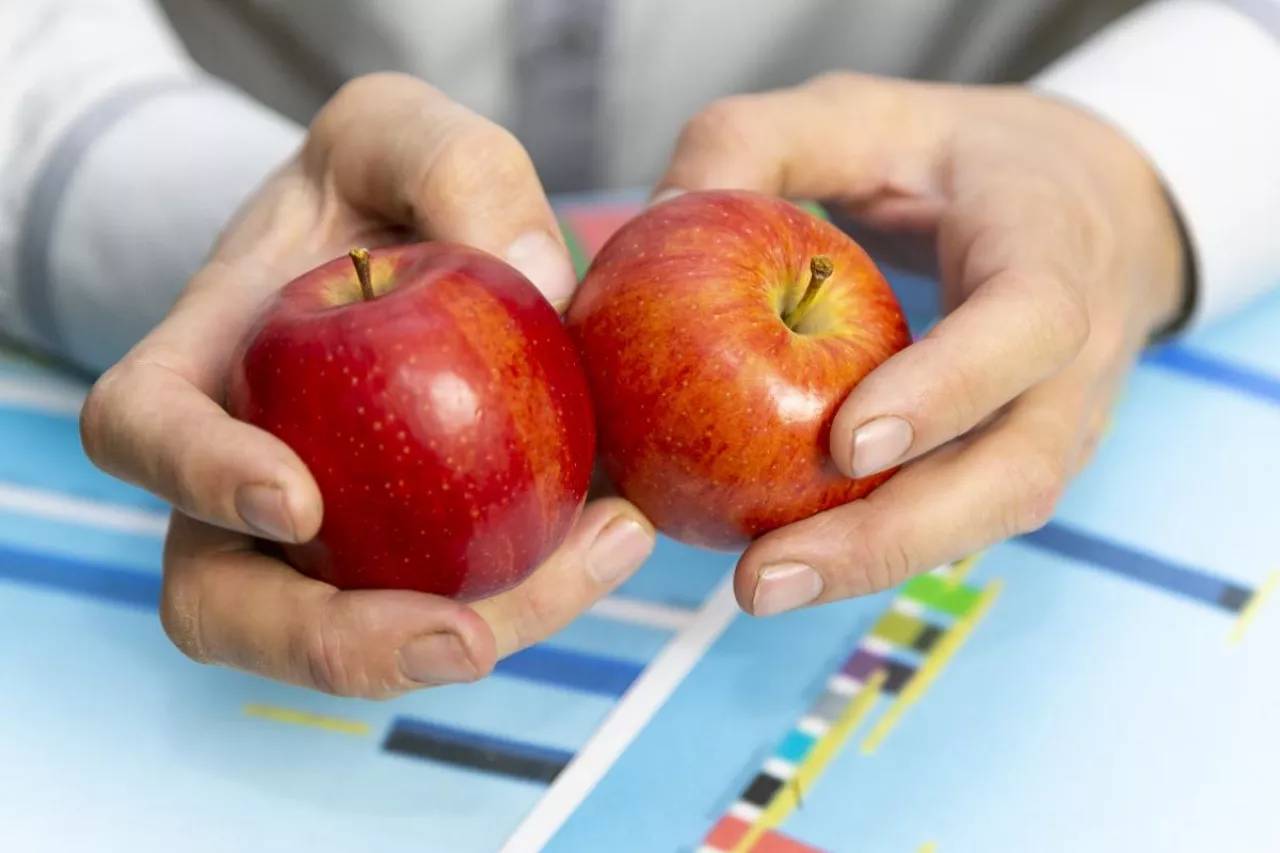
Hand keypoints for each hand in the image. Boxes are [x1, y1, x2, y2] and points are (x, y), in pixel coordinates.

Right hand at [80, 73, 654, 696]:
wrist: (414, 241)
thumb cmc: (383, 181)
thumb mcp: (404, 130)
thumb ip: (453, 166)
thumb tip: (540, 281)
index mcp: (205, 364)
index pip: (146, 431)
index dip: (199, 479)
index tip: (298, 500)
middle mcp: (241, 474)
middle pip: (227, 604)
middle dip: (341, 646)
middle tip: (466, 640)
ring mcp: (323, 533)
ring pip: (359, 637)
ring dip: (481, 626)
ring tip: (609, 547)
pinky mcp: (412, 554)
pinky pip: (459, 602)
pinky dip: (542, 586)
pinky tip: (626, 526)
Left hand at [654, 73, 1186, 615]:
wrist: (1082, 202)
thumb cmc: (956, 157)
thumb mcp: (859, 116)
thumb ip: (759, 142)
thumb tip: (660, 211)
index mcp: (1051, 247)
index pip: (1027, 325)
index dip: (949, 388)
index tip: (846, 441)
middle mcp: (1075, 356)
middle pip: (1016, 474)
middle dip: (891, 538)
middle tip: (763, 576)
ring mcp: (1059, 421)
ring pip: (990, 518)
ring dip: (875, 564)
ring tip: (758, 586)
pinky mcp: (1020, 457)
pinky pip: (958, 515)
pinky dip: (874, 543)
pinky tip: (785, 556)